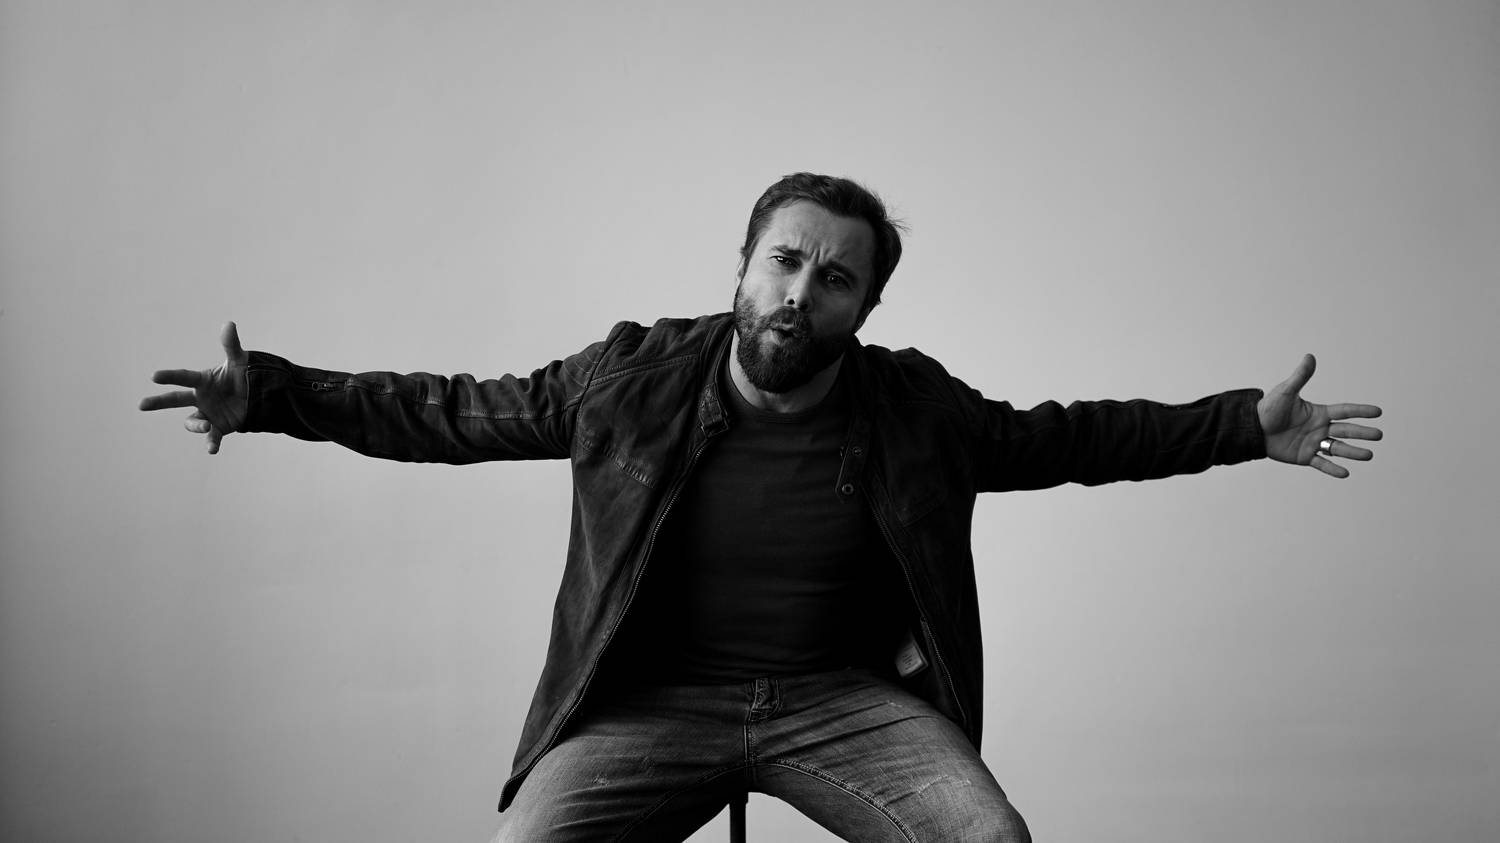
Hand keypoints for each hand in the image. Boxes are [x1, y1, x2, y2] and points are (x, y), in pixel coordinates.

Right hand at [139, 322, 249, 453]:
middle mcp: (201, 397)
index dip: (170, 376)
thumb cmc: (244, 376)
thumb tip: (229, 324)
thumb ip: (231, 345)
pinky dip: (211, 443)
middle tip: (141, 405)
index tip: (154, 376)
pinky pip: (212, 438)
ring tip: (206, 427)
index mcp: (203, 380)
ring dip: (196, 425)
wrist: (257, 396)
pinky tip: (212, 450)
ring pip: (193, 421)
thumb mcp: (239, 362)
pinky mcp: (218, 427)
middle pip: (176, 399)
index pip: (184, 377)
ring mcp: (208, 414)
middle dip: (159, 402)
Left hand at [1257, 353, 1382, 478]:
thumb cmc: (1268, 408)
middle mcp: (1320, 428)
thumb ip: (1300, 376)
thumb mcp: (1286, 392)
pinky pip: (1321, 464)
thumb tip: (1309, 356)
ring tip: (1369, 455)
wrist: (1252, 429)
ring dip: (1353, 452)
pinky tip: (1345, 473)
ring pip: (1338, 448)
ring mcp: (1313, 443)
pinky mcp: (1304, 457)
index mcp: (1319, 413)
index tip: (1378, 412)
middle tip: (1379, 435)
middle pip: (1346, 431)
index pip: (1344, 411)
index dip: (1361, 411)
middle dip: (1363, 433)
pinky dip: (1333, 469)